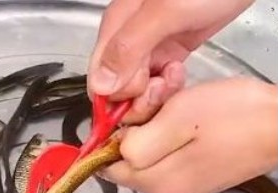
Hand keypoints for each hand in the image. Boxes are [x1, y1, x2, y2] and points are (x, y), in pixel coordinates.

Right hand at [89, 0, 254, 121]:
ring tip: (174, 74)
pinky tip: (179, 72)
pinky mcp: (170, 50)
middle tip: (163, 80)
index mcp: (116, 26)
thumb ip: (129, 47)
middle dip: (139, 96)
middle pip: (117, 89)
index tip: (143, 89)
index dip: (118, 96)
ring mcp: (148, 45)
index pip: (99, 80)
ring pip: (137, 88)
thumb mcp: (165, 11)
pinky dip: (167, 85)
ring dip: (155, 92)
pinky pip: (157, 81)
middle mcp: (127, 39)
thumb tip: (100, 85)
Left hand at [101, 77, 277, 192]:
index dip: (112, 138)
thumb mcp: (176, 120)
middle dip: (135, 130)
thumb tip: (113, 152)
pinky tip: (187, 119)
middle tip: (158, 105)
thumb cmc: (235, 118)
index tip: (130, 115)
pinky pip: (166, 157)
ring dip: (153, 130)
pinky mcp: (194, 178)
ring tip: (177, 108)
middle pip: (127, 162)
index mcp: (157, 183)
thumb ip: (138, 142)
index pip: (108, 168)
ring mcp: (181, 188)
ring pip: (146, 157)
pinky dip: (169, 136)